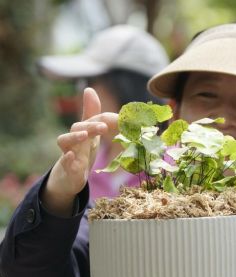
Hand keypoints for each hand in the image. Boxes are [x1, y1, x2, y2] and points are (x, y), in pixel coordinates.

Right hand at [41, 88, 118, 215]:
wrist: (69, 177)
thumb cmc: (82, 151)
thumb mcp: (91, 133)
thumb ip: (94, 114)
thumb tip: (89, 89)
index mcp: (84, 131)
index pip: (92, 120)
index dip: (105, 119)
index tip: (119, 120)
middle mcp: (74, 140)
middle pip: (77, 127)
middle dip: (90, 125)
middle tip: (104, 127)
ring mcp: (69, 154)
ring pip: (64, 141)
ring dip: (74, 137)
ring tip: (84, 136)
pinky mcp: (67, 170)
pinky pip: (64, 163)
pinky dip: (67, 160)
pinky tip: (70, 156)